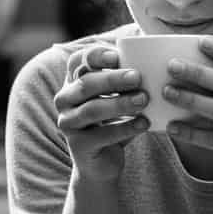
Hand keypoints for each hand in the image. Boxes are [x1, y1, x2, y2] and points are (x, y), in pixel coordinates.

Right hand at [54, 45, 149, 182]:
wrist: (101, 164)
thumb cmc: (112, 123)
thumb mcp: (116, 98)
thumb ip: (124, 78)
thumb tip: (148, 49)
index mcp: (73, 83)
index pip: (77, 61)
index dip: (94, 56)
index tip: (118, 55)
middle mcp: (64, 100)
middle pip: (86, 84)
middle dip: (112, 79)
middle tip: (138, 77)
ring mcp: (68, 123)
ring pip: (92, 109)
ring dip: (119, 103)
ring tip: (144, 99)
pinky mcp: (78, 145)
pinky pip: (102, 135)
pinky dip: (125, 128)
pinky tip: (144, 124)